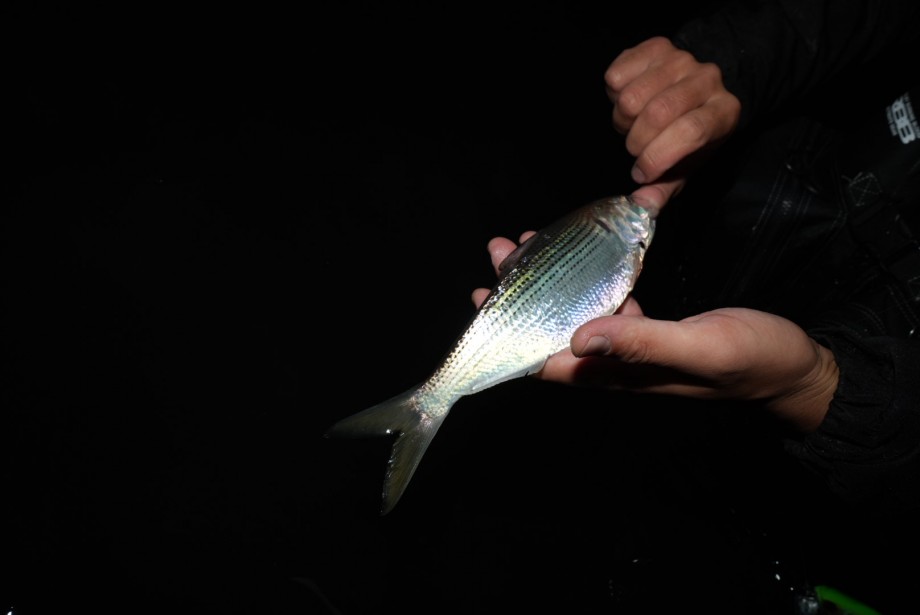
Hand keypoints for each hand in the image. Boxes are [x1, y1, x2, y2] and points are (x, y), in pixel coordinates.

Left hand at [473, 234, 837, 431]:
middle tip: (500, 252)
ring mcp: (632, 348)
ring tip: (524, 244)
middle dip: (519, 295)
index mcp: (621, 373)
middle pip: (551, 332)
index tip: (484, 298)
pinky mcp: (650, 330)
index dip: (509, 334)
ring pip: (574, 315)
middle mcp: (617, 363)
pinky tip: (581, 256)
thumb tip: (578, 337)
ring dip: (546, 282)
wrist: (796, 368)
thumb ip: (643, 343)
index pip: (549, 361)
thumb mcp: (700, 347)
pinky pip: (605, 306)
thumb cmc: (753, 360)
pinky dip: (584, 279)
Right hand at [605, 36, 740, 212]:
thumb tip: (643, 207)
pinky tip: (628, 98)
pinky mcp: (655, 46)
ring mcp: (681, 58)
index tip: (642, 174)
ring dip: (622, 119)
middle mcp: (707, 79)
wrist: (695, 86)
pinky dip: (613, 94)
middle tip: (637, 148)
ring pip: (631, 96)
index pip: (690, 131)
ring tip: (634, 123)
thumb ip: (665, 186)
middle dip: (636, 141)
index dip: (658, 156)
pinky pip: (616, 75)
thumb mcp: (686, 164)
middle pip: (657, 112)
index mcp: (724, 112)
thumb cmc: (689, 132)